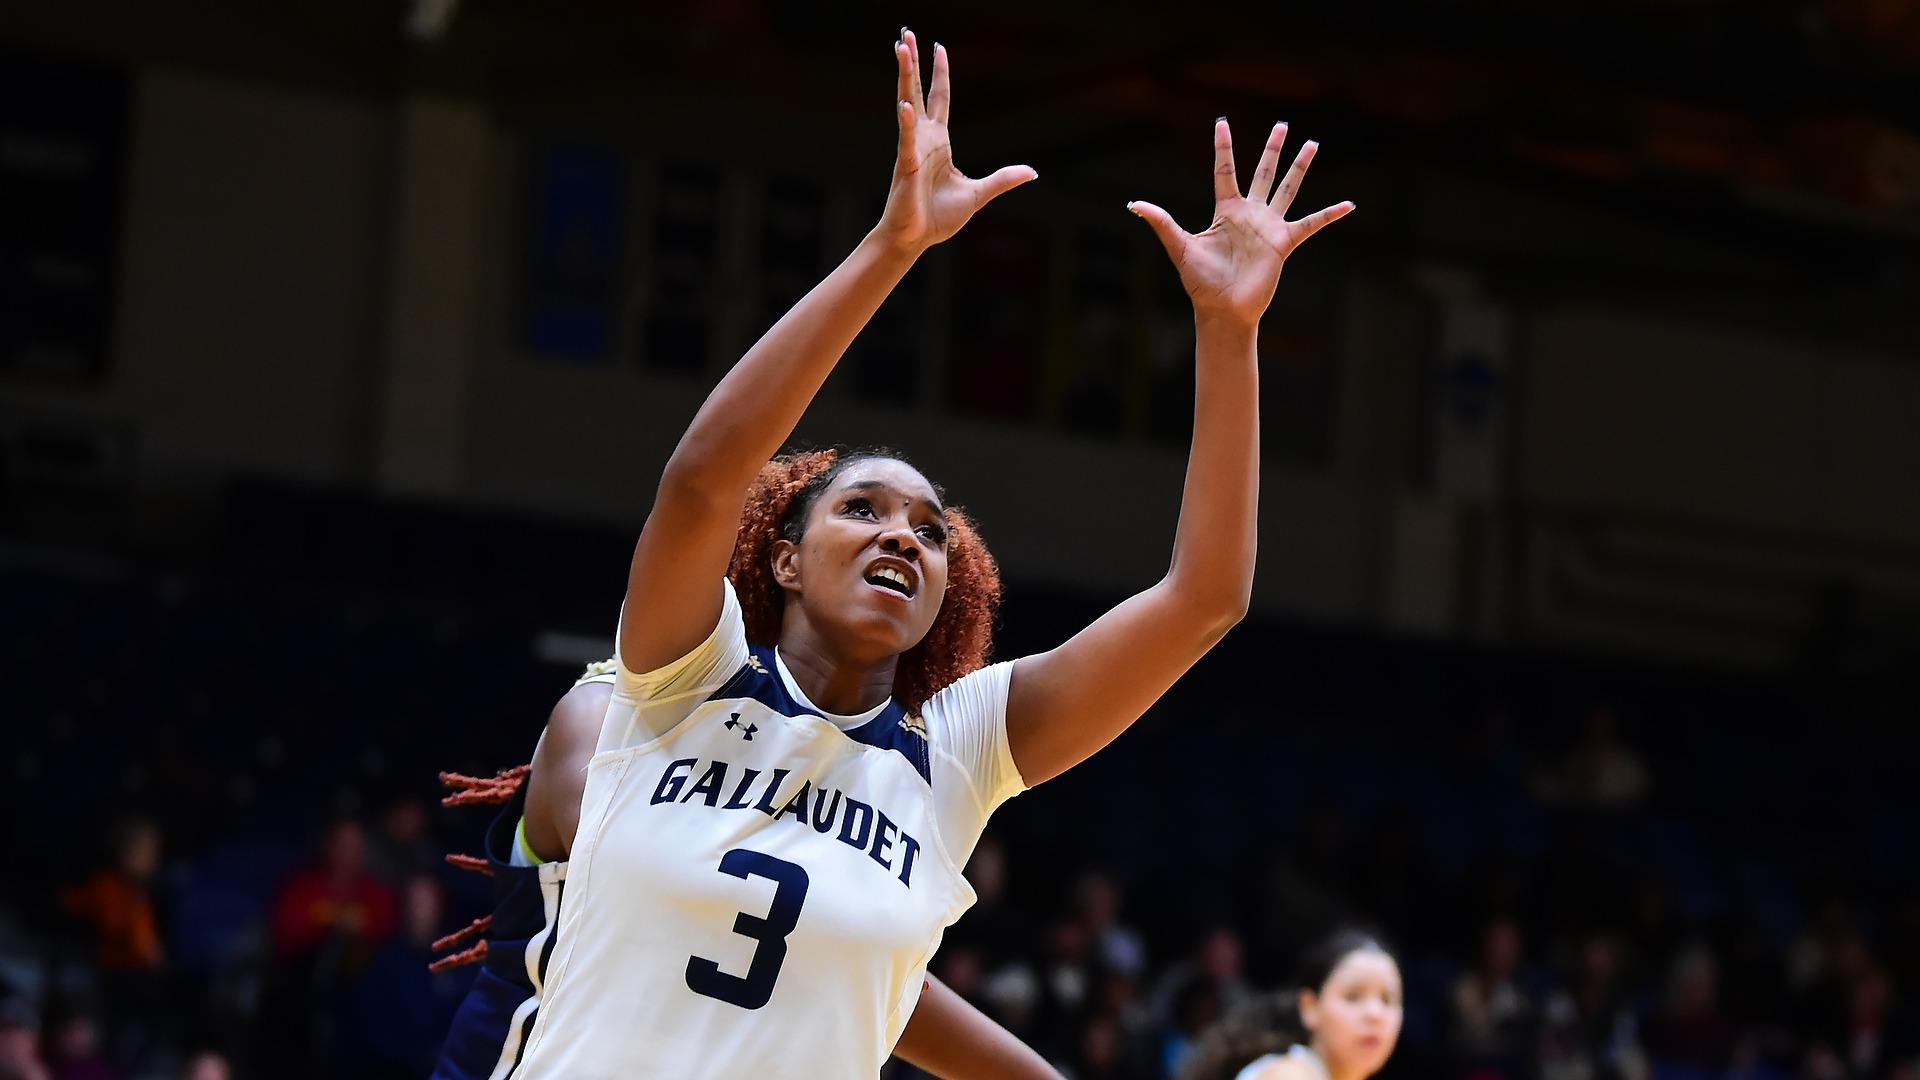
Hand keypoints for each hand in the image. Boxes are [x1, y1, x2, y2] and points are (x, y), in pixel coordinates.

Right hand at [875, 29, 1036, 252]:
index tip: (938, 47)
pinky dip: (906, 121)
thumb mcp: (980, 193)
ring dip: (905, 75)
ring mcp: (912, 148)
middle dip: (914, 62)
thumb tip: (1033, 171)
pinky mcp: (906, 165)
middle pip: (919, 90)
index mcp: (939, 142)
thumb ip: (1004, 179)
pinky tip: (906, 103)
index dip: (939, 72)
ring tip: (901, 48)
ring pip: (907, 102)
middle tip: (907, 34)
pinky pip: (906, 139)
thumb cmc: (938, 217)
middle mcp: (923, 138)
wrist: (916, 239)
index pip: (940, 98)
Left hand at [1130, 120, 1352, 325]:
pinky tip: (1348, 205)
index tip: (1222, 122)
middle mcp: (1249, 214)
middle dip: (1272, 149)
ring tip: (1312, 144)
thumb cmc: (1200, 282)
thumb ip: (1161, 222)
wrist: (1222, 309)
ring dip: (1299, 167)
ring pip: (1288, 189)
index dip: (1224, 147)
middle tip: (1282, 125)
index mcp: (1225, 211)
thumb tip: (1135, 204)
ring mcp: (1268, 227)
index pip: (1225, 171)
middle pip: (1263, 173)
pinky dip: (1329, 215)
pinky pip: (1311, 224)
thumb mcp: (1179, 247)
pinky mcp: (1284, 242)